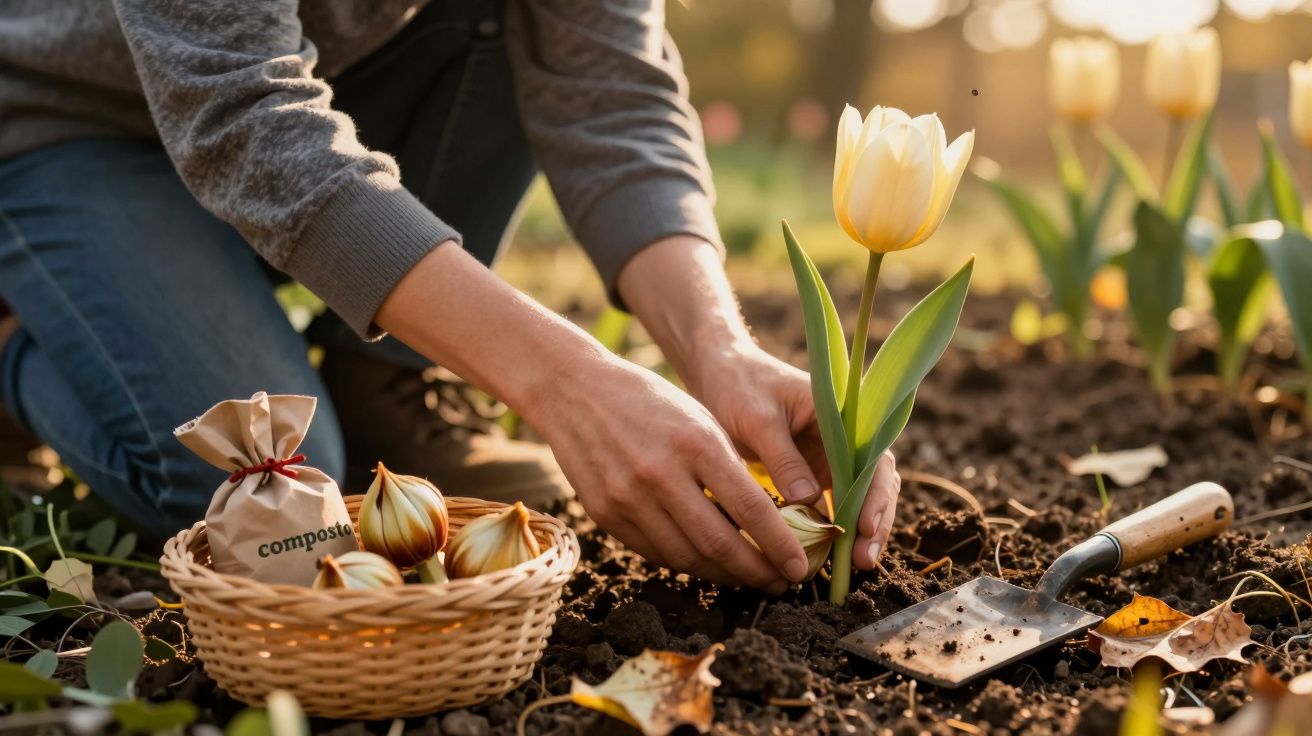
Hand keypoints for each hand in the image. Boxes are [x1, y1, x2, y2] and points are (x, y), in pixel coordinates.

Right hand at [527, 355, 811, 590]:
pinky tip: (707, 563)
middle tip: (781, 582)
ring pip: (687, 558)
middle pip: (720, 543)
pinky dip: (686, 563)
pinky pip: (655, 553)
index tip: (800, 567)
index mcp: (696, 443)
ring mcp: (628, 498)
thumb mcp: (700, 419)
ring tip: (748, 577)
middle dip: (757, 571)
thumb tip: (765, 524)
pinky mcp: (605, 515)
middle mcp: (661, 474)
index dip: (780, 545)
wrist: (575, 390)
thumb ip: (729, 468)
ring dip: (724, 575)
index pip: (750, 508)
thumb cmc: (650, 401)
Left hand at [689, 343, 901, 569]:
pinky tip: (828, 555)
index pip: (872, 458)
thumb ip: (783, 457)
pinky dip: (833, 528)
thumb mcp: (757, 418)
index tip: (863, 528)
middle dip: (873, 523)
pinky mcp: (813, 471)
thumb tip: (807, 502)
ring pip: (857, 498)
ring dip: (857, 532)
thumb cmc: (739, 387)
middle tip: (863, 562)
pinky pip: (831, 503)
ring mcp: (831, 455)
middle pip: (874, 484)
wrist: (719, 374)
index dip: (874, 496)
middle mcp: (845, 436)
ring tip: (853, 567)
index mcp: (841, 413)